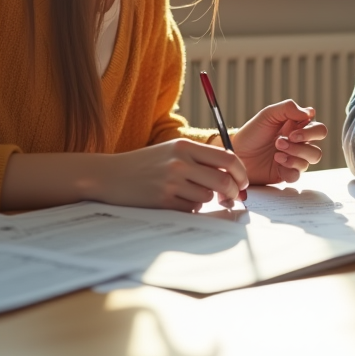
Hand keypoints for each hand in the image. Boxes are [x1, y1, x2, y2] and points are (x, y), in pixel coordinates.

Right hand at [94, 138, 247, 212]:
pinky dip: (190, 209)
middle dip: (233, 193)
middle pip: (223, 181)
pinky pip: (191, 209)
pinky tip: (177, 201)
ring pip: (207, 198)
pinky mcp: (163, 200)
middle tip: (233, 198)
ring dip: (206, 201)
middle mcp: (180, 162)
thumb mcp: (172, 151)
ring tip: (191, 196)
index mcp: (185, 146)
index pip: (227, 158)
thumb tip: (232, 175)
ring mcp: (171, 182)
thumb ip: (200, 158)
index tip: (243, 182)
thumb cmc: (146, 164)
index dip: (241, 173)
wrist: (110, 175)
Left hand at [231, 99, 326, 184]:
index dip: (310, 130)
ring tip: (276, 152)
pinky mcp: (286, 173)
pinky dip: (289, 168)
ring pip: (312, 158)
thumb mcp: (268, 115)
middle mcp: (299, 143)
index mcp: (297, 128)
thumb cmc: (251, 133)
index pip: (318, 129)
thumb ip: (288, 108)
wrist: (237, 154)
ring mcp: (294, 159)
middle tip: (282, 140)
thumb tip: (310, 113)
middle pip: (319, 144)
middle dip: (304, 141)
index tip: (291, 129)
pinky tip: (277, 163)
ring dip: (295, 153)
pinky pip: (298, 174)